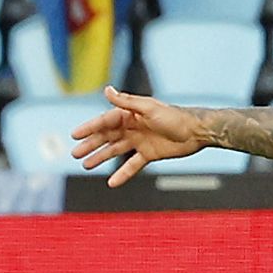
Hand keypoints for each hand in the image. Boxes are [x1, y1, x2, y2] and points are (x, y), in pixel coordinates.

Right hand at [71, 86, 204, 184]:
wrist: (197, 132)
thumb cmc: (175, 117)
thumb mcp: (149, 108)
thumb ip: (127, 102)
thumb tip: (107, 90)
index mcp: (130, 114)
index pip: (105, 121)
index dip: (89, 128)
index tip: (75, 135)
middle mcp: (133, 127)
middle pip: (107, 136)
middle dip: (91, 144)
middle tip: (76, 154)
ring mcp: (140, 141)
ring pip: (116, 150)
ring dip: (101, 157)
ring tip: (86, 165)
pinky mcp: (149, 154)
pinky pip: (132, 165)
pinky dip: (122, 173)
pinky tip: (112, 182)